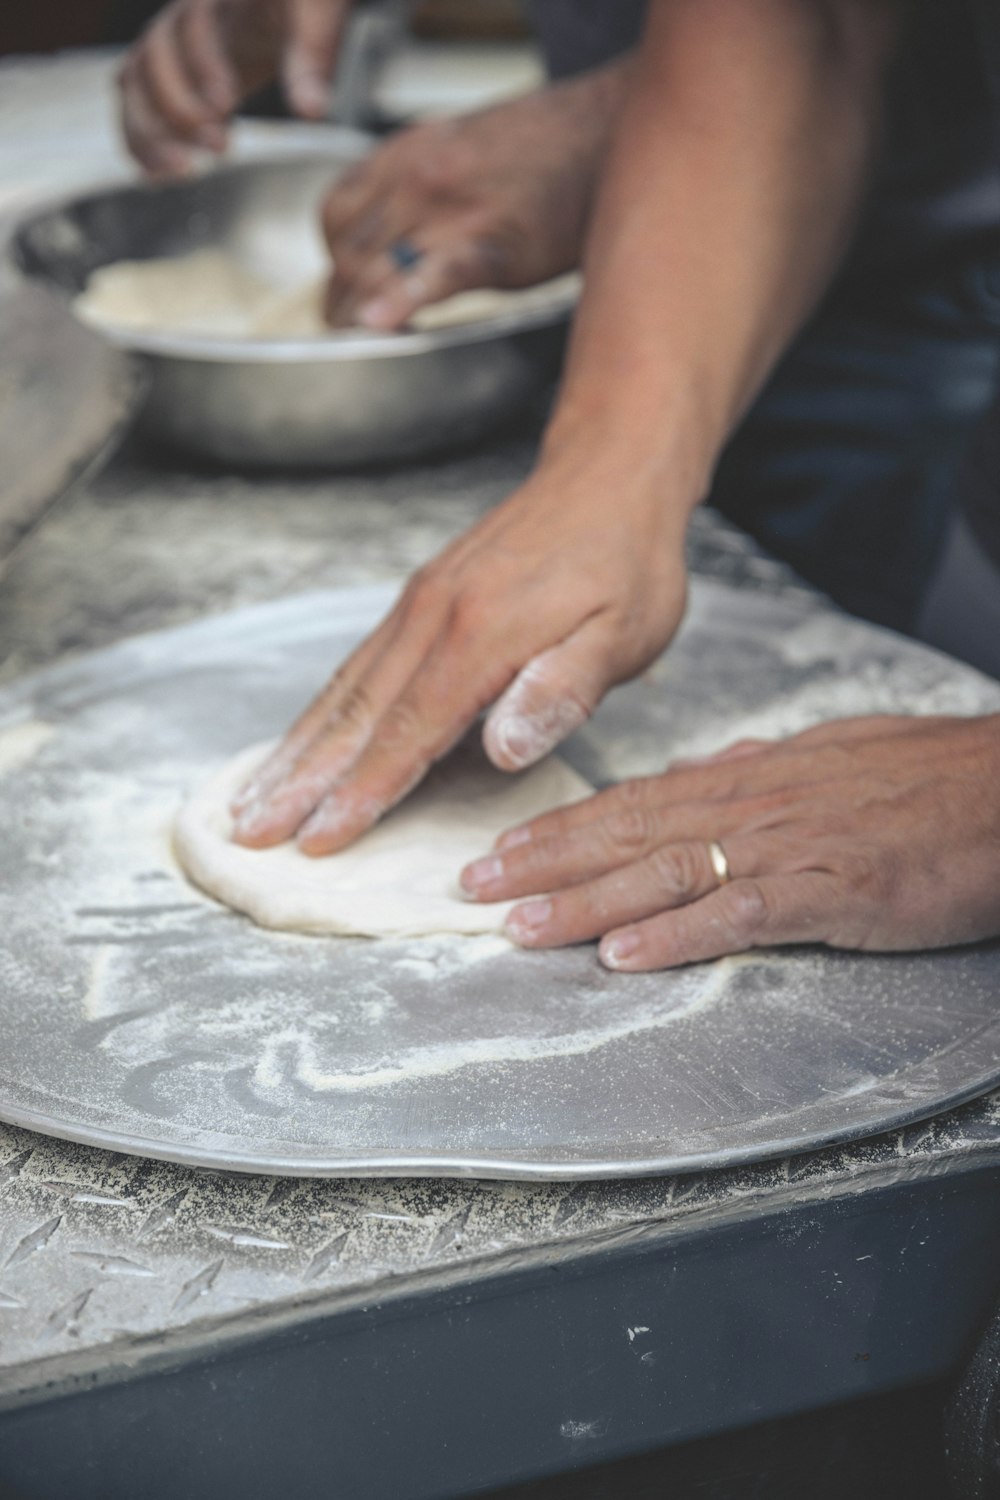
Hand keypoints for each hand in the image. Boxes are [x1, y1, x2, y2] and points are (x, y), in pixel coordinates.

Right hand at [119, 0, 351, 175]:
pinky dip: (142, 141)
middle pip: (152, 56)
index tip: (225, 104)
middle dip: (179, 106)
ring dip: (152, 130)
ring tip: (183, 170)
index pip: (194, 24)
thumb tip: (311, 110)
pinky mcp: (170, 78)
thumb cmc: (302, 6)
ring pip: (134, 85)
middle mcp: (181, 18)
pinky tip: (159, 176)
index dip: (203, 64)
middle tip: (219, 146)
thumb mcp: (316, 20)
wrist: (287, 8)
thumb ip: (311, 59)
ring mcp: (169, 49)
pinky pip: (138, 107)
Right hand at [229, 447, 688, 853]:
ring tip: (252, 798)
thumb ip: (562, 689)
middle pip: (355, 714)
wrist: (606, 475)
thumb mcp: (623, 632)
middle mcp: (432, 617)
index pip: (409, 731)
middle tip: (250, 832)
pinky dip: (320, 710)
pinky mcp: (419, 599)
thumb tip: (503, 749)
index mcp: (480, 634)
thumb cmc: (626, 564)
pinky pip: (358, 665)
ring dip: (296, 749)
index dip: (361, 793)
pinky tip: (303, 740)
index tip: (318, 840)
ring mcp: (419, 605)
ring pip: (344, 689)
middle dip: (300, 780)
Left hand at [321, 60, 626, 329]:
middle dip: (339, 301)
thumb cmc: (546, 149)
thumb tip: (394, 233)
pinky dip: (402, 300)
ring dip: (360, 314)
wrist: (607, 132)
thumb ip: (419, 183)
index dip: (331, 260)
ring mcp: (451, 209)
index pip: (337, 214)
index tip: (338, 288)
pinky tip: (384, 321)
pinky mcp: (491, 243)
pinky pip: (434, 274)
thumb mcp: (462, 146)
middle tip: (346, 331)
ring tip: (363, 341)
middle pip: (350, 253)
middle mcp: (418, 177)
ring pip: (376, 270)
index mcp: (408, 153)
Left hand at [457, 714, 999, 969]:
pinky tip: (624, 954)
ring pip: (664, 870)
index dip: (559, 828)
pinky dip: (676, 934)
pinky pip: (739, 913)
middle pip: (627, 834)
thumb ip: (759, 772)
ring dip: (584, 900)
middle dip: (543, 863)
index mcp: (747, 779)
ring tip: (520, 925)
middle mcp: (751, 806)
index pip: (631, 803)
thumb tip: (702, 775)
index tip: (501, 849)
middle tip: (473, 888)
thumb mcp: (829, 760)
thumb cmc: (926, 778)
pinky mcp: (831, 891)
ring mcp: (787, 848)